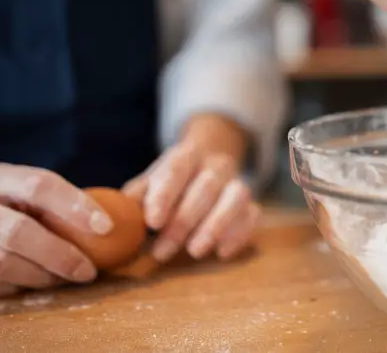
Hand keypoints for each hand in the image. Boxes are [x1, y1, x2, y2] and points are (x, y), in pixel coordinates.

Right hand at [0, 165, 110, 294]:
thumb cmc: (10, 203)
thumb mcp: (24, 191)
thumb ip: (57, 202)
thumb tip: (120, 220)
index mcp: (1, 178)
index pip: (38, 185)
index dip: (74, 205)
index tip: (107, 227)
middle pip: (19, 232)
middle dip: (60, 255)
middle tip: (89, 271)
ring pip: (4, 263)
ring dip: (42, 276)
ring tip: (68, 278)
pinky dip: (20, 286)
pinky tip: (39, 283)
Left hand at [123, 114, 259, 262]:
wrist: (208, 163)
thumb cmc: (170, 182)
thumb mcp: (149, 182)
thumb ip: (133, 199)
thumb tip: (110, 222)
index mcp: (186, 155)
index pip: (176, 170)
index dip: (165, 195)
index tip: (152, 222)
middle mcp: (215, 165)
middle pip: (206, 187)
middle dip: (184, 221)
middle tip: (161, 251)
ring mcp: (236, 182)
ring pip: (236, 197)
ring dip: (216, 225)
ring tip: (195, 251)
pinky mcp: (251, 203)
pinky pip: (254, 214)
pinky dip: (240, 233)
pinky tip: (222, 252)